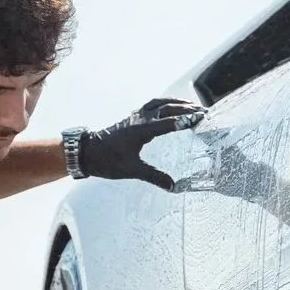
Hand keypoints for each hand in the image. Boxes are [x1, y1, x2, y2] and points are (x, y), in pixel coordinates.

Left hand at [77, 100, 203, 188]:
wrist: (86, 152)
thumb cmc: (107, 161)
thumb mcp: (132, 170)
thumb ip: (154, 177)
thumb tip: (173, 186)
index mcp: (141, 130)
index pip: (168, 122)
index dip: (185, 120)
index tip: (200, 118)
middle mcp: (140, 119)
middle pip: (167, 107)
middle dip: (186, 108)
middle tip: (203, 111)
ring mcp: (136, 116)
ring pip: (160, 103)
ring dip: (176, 102)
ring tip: (192, 106)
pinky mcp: (132, 118)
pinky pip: (152, 105)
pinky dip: (165, 104)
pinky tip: (170, 108)